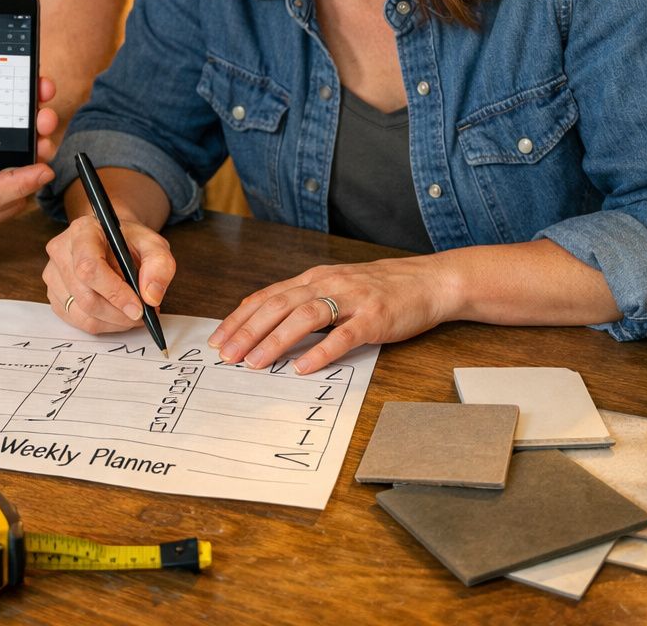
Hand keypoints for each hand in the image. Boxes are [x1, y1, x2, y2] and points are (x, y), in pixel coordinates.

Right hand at [42, 214, 176, 333]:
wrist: (112, 242)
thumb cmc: (130, 242)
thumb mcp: (153, 245)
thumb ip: (159, 265)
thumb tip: (151, 297)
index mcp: (82, 232)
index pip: (89, 267)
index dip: (114, 292)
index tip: (139, 308)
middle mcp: (60, 252)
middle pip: (86, 297)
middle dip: (119, 314)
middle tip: (143, 314)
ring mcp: (53, 275)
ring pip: (82, 314)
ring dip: (114, 322)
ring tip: (134, 313)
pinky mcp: (54, 296)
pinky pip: (78, 322)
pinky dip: (104, 325)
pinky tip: (118, 314)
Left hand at [208, 254, 452, 373]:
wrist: (428, 281)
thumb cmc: (380, 289)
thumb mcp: (336, 288)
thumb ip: (305, 302)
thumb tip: (267, 326)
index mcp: (314, 279)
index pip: (267, 297)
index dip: (240, 318)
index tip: (218, 339)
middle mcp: (328, 284)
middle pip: (278, 306)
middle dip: (248, 331)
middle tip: (226, 356)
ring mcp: (352, 300)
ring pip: (304, 317)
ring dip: (275, 341)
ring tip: (255, 362)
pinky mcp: (374, 318)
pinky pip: (343, 336)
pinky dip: (320, 351)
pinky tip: (303, 367)